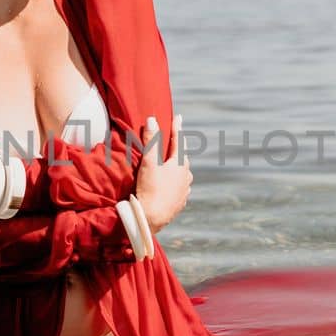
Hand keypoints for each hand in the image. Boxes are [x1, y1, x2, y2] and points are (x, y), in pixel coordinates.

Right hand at [134, 114, 190, 233]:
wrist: (152, 218)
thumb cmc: (151, 188)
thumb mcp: (149, 162)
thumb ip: (151, 141)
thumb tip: (152, 120)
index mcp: (180, 164)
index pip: (178, 141)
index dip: (177, 128)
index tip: (178, 117)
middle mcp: (186, 176)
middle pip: (182, 157)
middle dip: (177, 148)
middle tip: (174, 140)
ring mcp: (184, 190)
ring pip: (183, 173)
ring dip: (178, 166)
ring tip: (173, 162)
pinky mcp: (180, 202)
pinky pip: (180, 187)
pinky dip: (176, 181)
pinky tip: (173, 184)